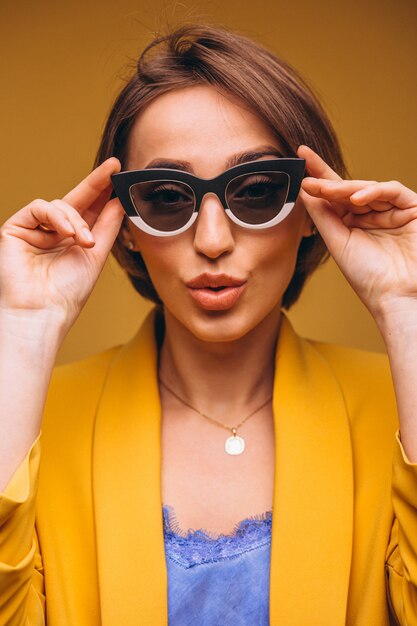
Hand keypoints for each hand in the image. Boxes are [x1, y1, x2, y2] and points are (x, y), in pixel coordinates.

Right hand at [0, 158, 123, 331]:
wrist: (42, 312)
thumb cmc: (67, 292)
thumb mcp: (96, 255)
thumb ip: (107, 226)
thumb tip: (120, 201)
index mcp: (73, 241)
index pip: (90, 210)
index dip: (104, 192)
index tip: (120, 173)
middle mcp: (54, 233)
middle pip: (76, 200)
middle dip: (96, 183)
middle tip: (114, 167)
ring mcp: (34, 229)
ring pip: (60, 205)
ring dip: (77, 220)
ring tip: (85, 241)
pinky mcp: (16, 228)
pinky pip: (39, 208)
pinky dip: (57, 217)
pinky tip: (67, 233)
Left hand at [297, 145, 416, 320]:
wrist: (395, 297)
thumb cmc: (368, 277)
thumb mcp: (338, 242)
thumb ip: (323, 215)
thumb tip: (305, 191)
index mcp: (354, 222)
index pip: (334, 195)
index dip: (318, 176)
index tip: (300, 157)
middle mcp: (373, 214)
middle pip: (348, 188)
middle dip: (326, 180)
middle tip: (306, 172)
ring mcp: (393, 210)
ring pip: (367, 187)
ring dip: (345, 187)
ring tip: (325, 189)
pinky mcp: (413, 209)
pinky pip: (392, 191)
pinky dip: (373, 191)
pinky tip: (355, 198)